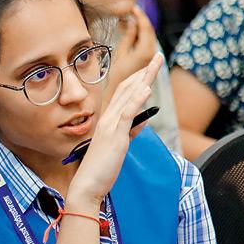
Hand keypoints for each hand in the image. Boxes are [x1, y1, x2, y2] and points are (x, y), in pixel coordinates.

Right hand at [70, 52, 163, 206]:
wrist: (86, 185)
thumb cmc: (100, 168)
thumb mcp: (118, 146)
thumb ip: (129, 131)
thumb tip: (142, 120)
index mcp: (107, 120)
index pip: (124, 93)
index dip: (137, 78)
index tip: (149, 68)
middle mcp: (107, 119)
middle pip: (127, 89)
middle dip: (144, 72)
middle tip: (158, 57)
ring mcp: (111, 126)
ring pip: (128, 96)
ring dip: (143, 79)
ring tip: (155, 64)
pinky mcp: (115, 137)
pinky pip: (127, 114)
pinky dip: (137, 100)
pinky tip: (146, 88)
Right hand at [104, 7, 157, 94]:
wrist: (120, 93)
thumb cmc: (117, 75)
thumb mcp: (121, 52)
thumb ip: (128, 35)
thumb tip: (132, 21)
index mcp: (146, 50)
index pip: (146, 27)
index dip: (140, 15)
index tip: (133, 7)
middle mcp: (152, 53)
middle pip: (149, 31)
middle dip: (141, 19)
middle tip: (131, 11)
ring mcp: (151, 57)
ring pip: (148, 36)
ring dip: (140, 27)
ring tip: (129, 19)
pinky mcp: (147, 59)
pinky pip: (146, 42)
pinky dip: (139, 35)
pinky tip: (131, 32)